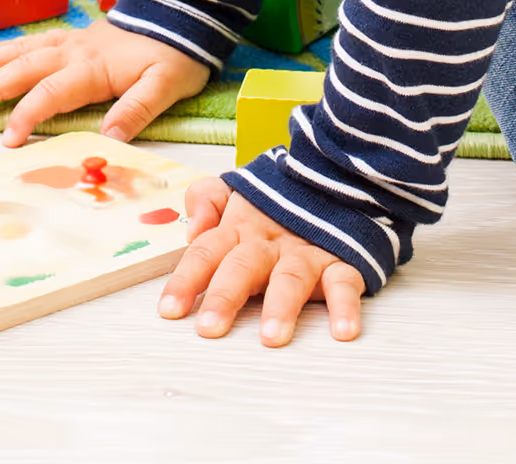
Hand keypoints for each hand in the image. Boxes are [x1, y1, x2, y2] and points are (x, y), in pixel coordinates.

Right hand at [0, 19, 208, 144]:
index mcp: (94, 67)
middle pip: (25, 68)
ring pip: (22, 50)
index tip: (8, 138)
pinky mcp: (74, 39)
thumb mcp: (167, 85)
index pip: (52, 92)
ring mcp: (71, 42)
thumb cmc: (175, 54)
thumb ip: (137, 110)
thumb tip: (109, 139)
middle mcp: (75, 52)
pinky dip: (6, 49)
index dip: (27, 114)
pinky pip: (31, 42)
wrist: (182, 13)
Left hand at [159, 176, 364, 345]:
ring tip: (271, 337)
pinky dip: (345, 307)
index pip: (206, 252)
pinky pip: (344, 283)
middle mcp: (270, 242)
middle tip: (210, 328)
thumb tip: (192, 227)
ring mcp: (306, 252)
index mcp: (239, 228)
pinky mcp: (341, 261)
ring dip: (281, 307)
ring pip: (291, 278)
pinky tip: (343, 331)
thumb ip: (206, 200)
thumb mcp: (237, 191)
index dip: (186, 280)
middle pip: (243, 266)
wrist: (336, 179)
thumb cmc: (277, 202)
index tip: (170, 311)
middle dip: (225, 297)